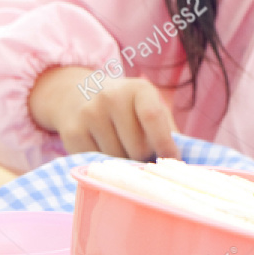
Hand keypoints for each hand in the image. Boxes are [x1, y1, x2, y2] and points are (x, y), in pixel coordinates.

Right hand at [28, 66, 178, 160]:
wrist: (77, 94)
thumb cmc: (127, 108)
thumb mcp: (149, 107)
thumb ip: (167, 130)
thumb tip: (182, 163)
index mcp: (138, 89)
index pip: (152, 118)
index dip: (165, 145)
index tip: (172, 162)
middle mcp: (111, 97)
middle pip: (136, 147)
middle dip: (144, 158)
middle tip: (143, 156)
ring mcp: (89, 114)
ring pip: (116, 159)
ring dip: (123, 164)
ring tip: (122, 151)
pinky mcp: (71, 132)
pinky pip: (95, 162)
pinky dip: (103, 165)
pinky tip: (103, 151)